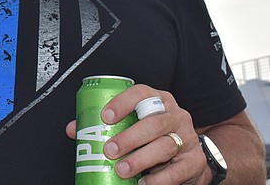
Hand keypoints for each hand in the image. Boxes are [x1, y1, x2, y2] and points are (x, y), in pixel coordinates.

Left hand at [66, 84, 206, 184]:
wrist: (190, 155)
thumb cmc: (154, 135)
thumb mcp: (134, 124)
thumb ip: (107, 126)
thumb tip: (75, 130)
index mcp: (158, 101)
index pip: (141, 93)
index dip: (123, 103)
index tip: (105, 117)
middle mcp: (175, 115)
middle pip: (154, 122)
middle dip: (130, 137)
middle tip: (110, 150)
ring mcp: (187, 137)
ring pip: (166, 145)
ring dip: (141, 159)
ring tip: (122, 170)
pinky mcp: (194, 161)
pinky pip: (178, 170)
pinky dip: (159, 179)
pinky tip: (144, 182)